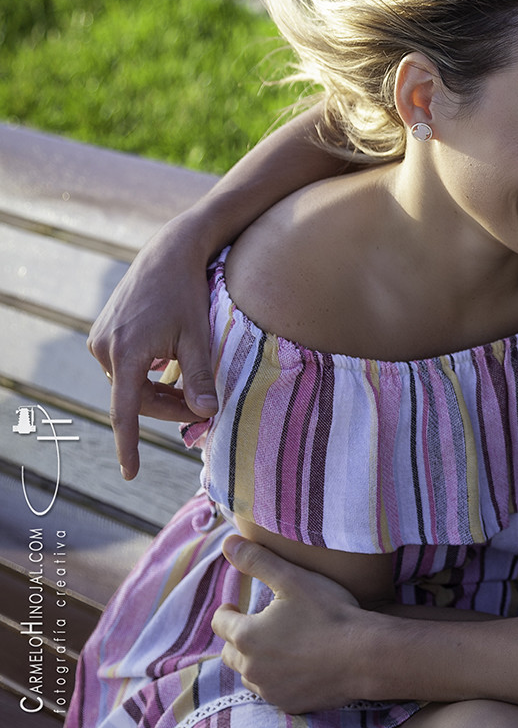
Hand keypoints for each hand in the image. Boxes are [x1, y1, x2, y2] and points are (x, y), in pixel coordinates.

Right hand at [89, 215, 219, 478]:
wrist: (169, 254)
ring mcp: (100, 340)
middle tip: (202, 411)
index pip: (126, 412)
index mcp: (127, 354)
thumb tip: (206, 415)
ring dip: (158, 392)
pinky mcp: (103, 333)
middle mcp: (105, 349)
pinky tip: (171, 370)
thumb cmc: (188, 294)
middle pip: (135, 398)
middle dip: (168, 408)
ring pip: (131, 384)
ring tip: (192, 392)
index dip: (129, 445)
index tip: (131, 473)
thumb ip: (200, 377)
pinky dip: (148, 376)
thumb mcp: (199, 337)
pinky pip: (126, 367)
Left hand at [213, 535, 366, 712]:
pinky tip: (296, 663)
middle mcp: (252, 668)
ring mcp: (270, 690)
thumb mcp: (292, 578)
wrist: (363, 654)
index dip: (228, 610)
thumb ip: (257, 560)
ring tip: (278, 643)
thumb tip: (228, 543)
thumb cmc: (327, 612)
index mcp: (247, 636)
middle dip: (239, 636)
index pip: (220, 623)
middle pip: (230, 652)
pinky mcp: (289, 703)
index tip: (237, 605)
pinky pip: (273, 690)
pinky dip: (277, 677)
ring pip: (250, 674)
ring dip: (257, 659)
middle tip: (259, 623)